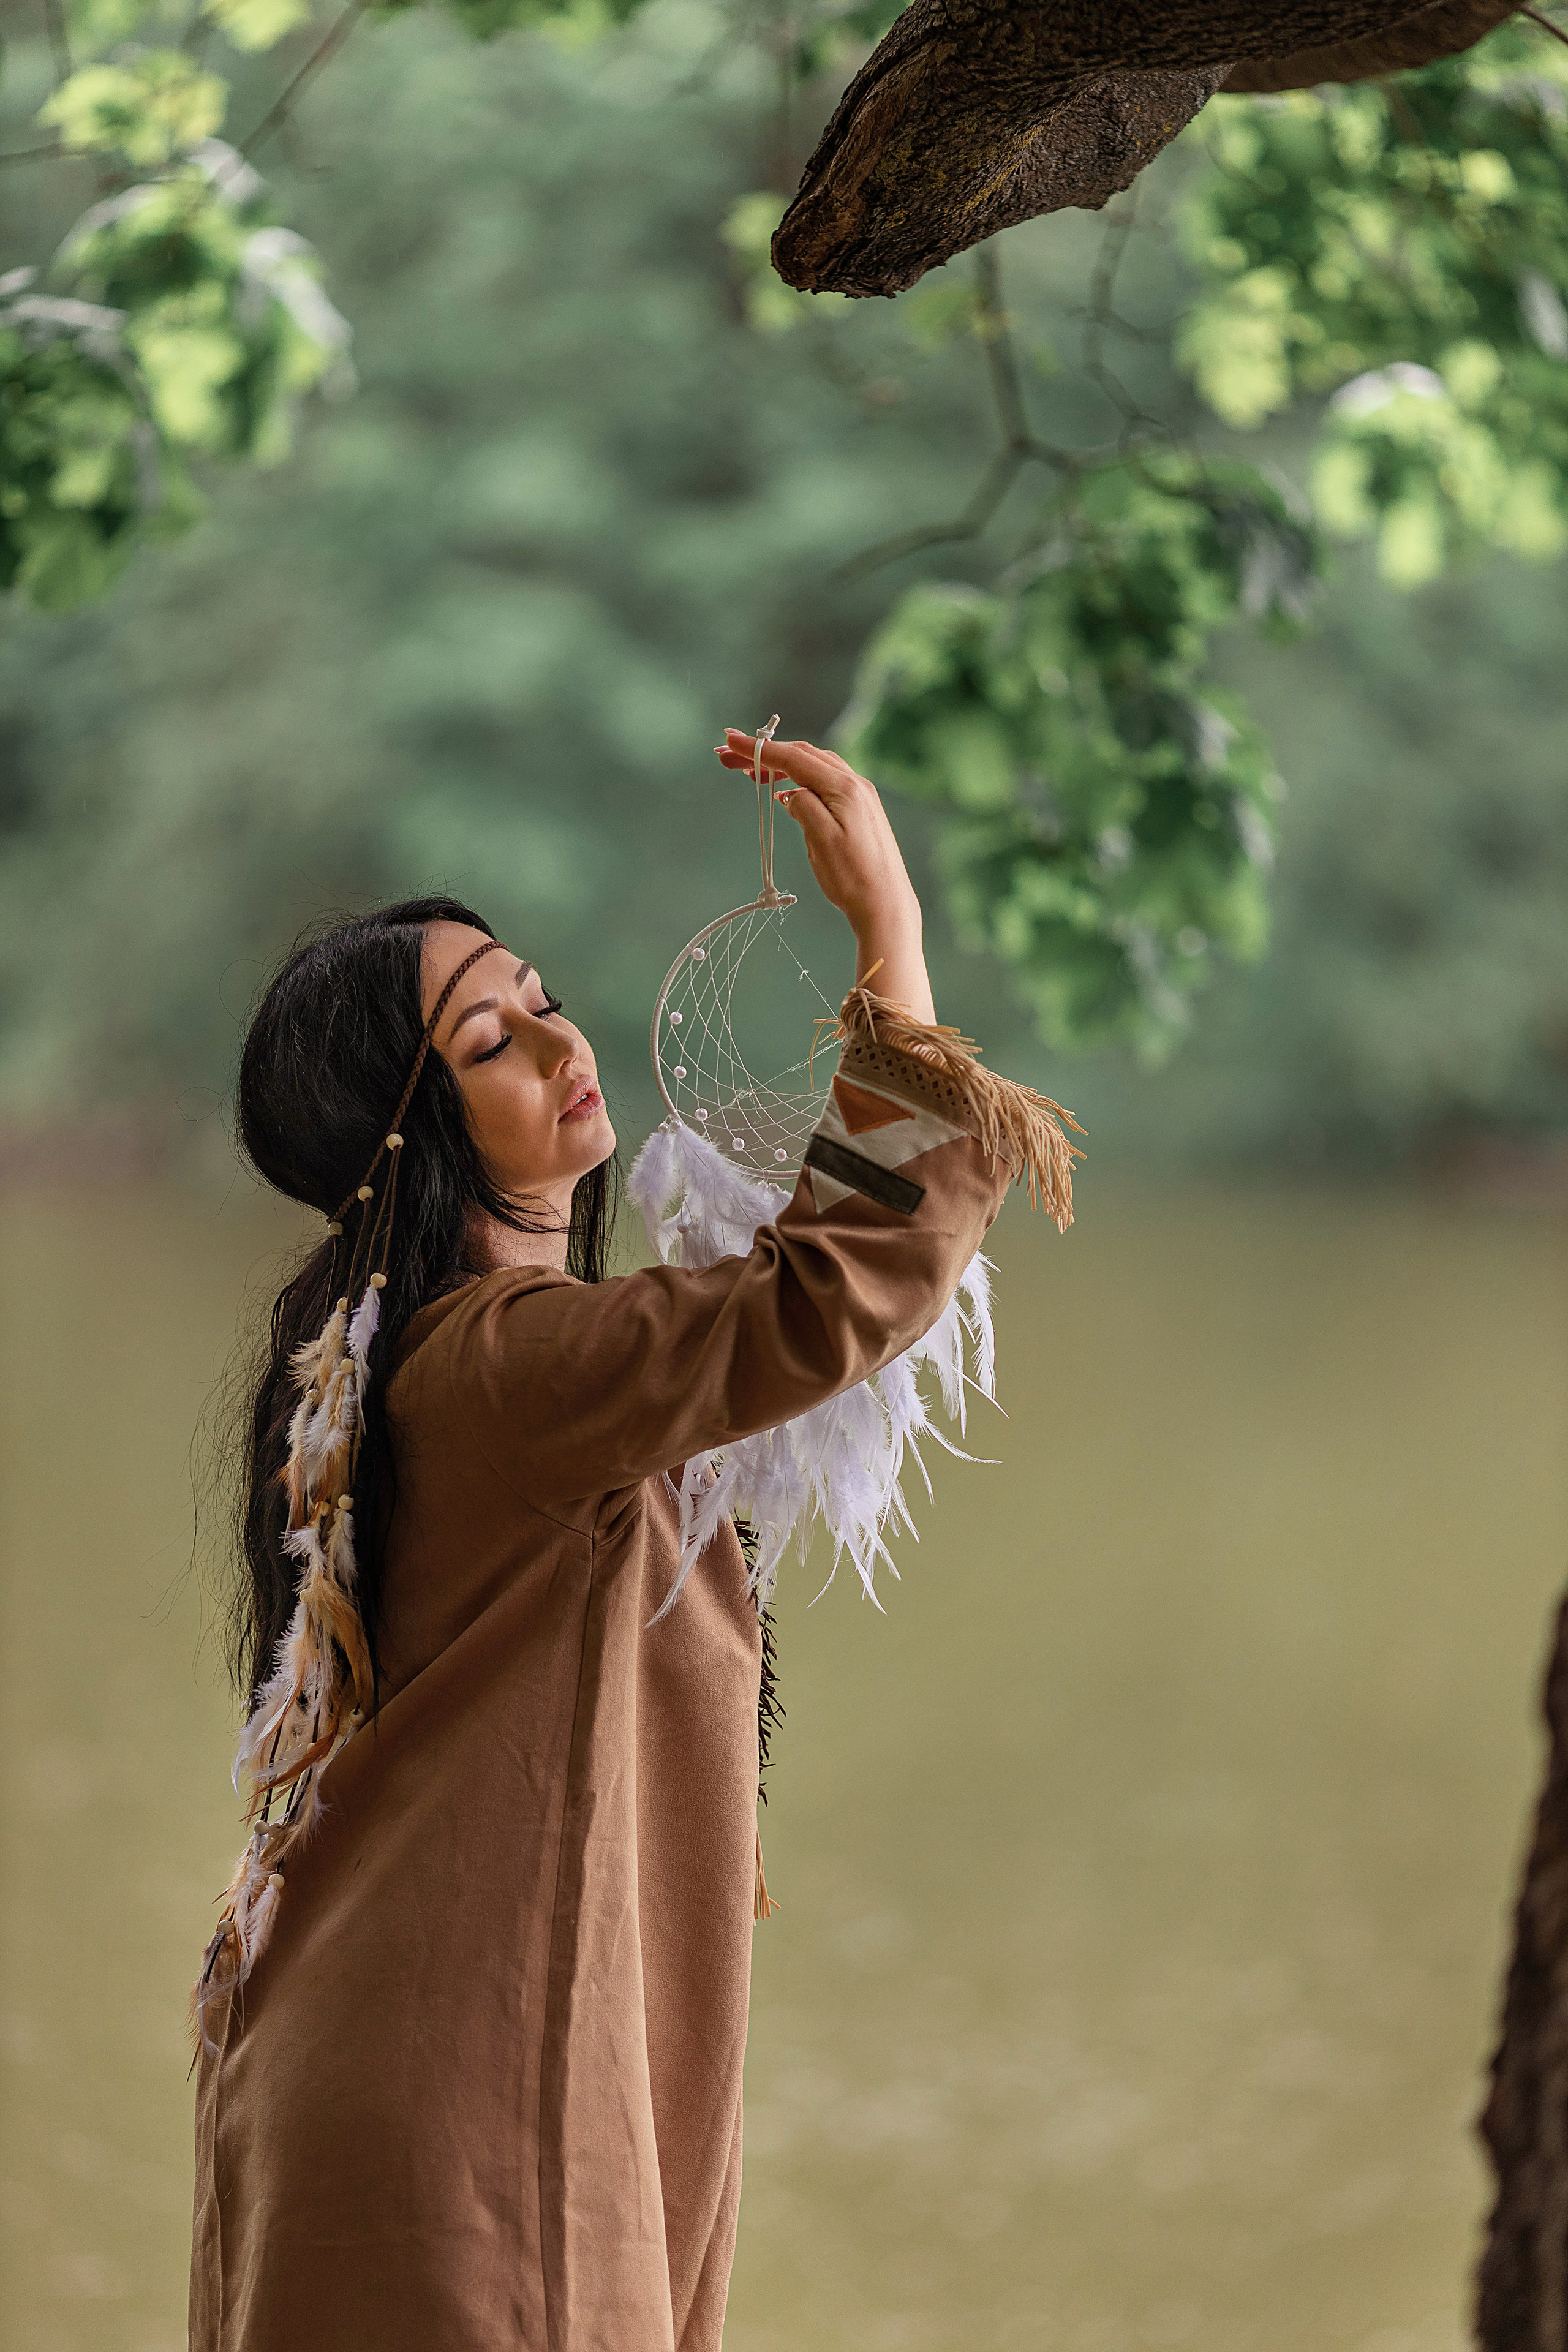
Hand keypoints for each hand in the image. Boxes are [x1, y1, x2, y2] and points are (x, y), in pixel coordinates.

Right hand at [715, 729, 935, 1023]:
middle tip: (729, 756)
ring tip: (751, 773)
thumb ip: (802, 806)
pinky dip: (799, 780)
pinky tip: (784, 793)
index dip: (758, 748)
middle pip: (801, 756)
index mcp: (844, 787)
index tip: (729, 741)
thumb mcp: (820, 840)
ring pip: (813, 768)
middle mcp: (855, 784)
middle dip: (764, 754)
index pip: (793, 758)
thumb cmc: (854, 878)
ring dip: (781, 765)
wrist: (886, 905)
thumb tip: (789, 793)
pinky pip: (824, 783)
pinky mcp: (859, 811)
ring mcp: (859, 797)